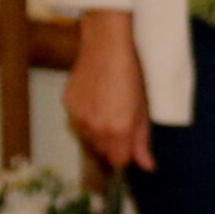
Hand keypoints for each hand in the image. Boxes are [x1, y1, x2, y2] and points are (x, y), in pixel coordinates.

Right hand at [65, 11, 152, 172]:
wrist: (106, 46)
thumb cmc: (132, 74)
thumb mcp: (143, 108)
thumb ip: (143, 141)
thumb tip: (148, 167)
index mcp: (118, 130)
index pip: (119, 161)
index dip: (126, 153)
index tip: (130, 141)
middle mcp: (95, 128)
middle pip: (103, 151)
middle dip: (113, 142)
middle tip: (121, 118)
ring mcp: (78, 117)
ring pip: (89, 137)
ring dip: (98, 130)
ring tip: (107, 105)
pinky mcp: (67, 105)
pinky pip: (77, 122)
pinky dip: (85, 116)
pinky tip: (94, 98)